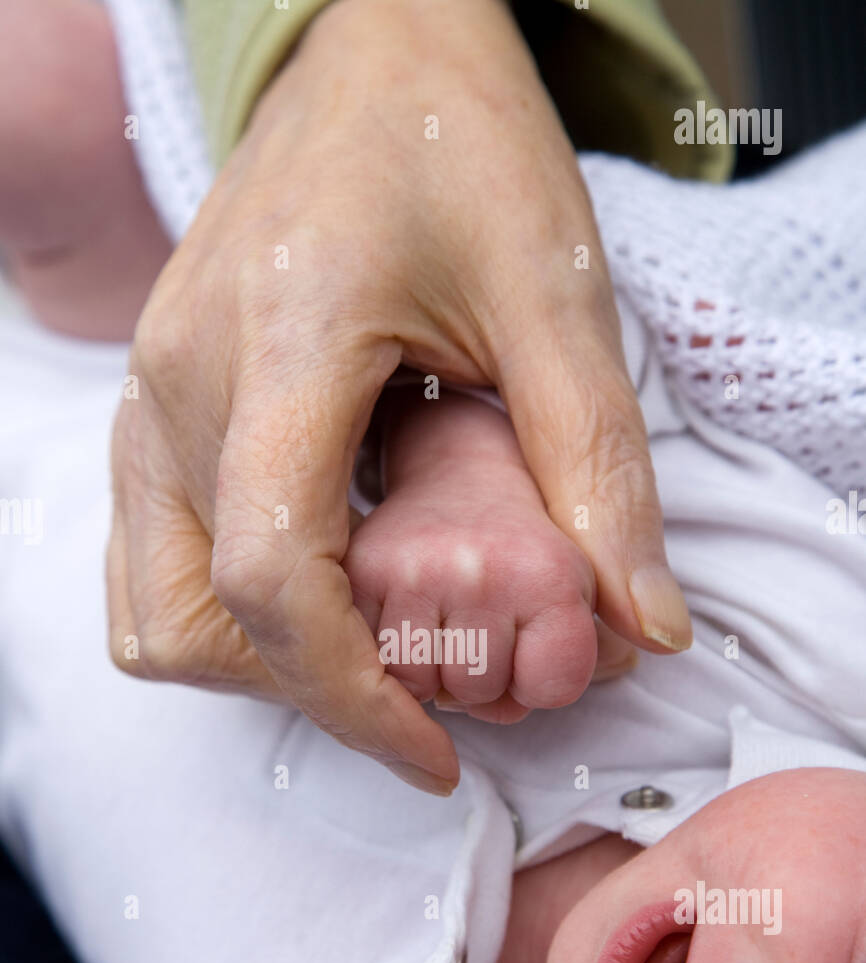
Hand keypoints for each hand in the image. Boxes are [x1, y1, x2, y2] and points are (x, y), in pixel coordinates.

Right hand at [108, 0, 689, 794]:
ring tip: (366, 655)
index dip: (354, 697)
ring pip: (151, 607)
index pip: (271, 580)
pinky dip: (218, 613)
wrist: (366, 53)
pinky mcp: (151, 399)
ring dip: (256, 666)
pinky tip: (313, 596)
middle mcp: (179, 383)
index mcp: (279, 349)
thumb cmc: (458, 143)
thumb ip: (598, 470)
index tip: (436, 752)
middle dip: (311, 693)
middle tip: (419, 699)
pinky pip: (146, 556)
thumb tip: (639, 625)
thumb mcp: (555, 297)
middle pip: (196, 621)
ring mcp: (148, 392)